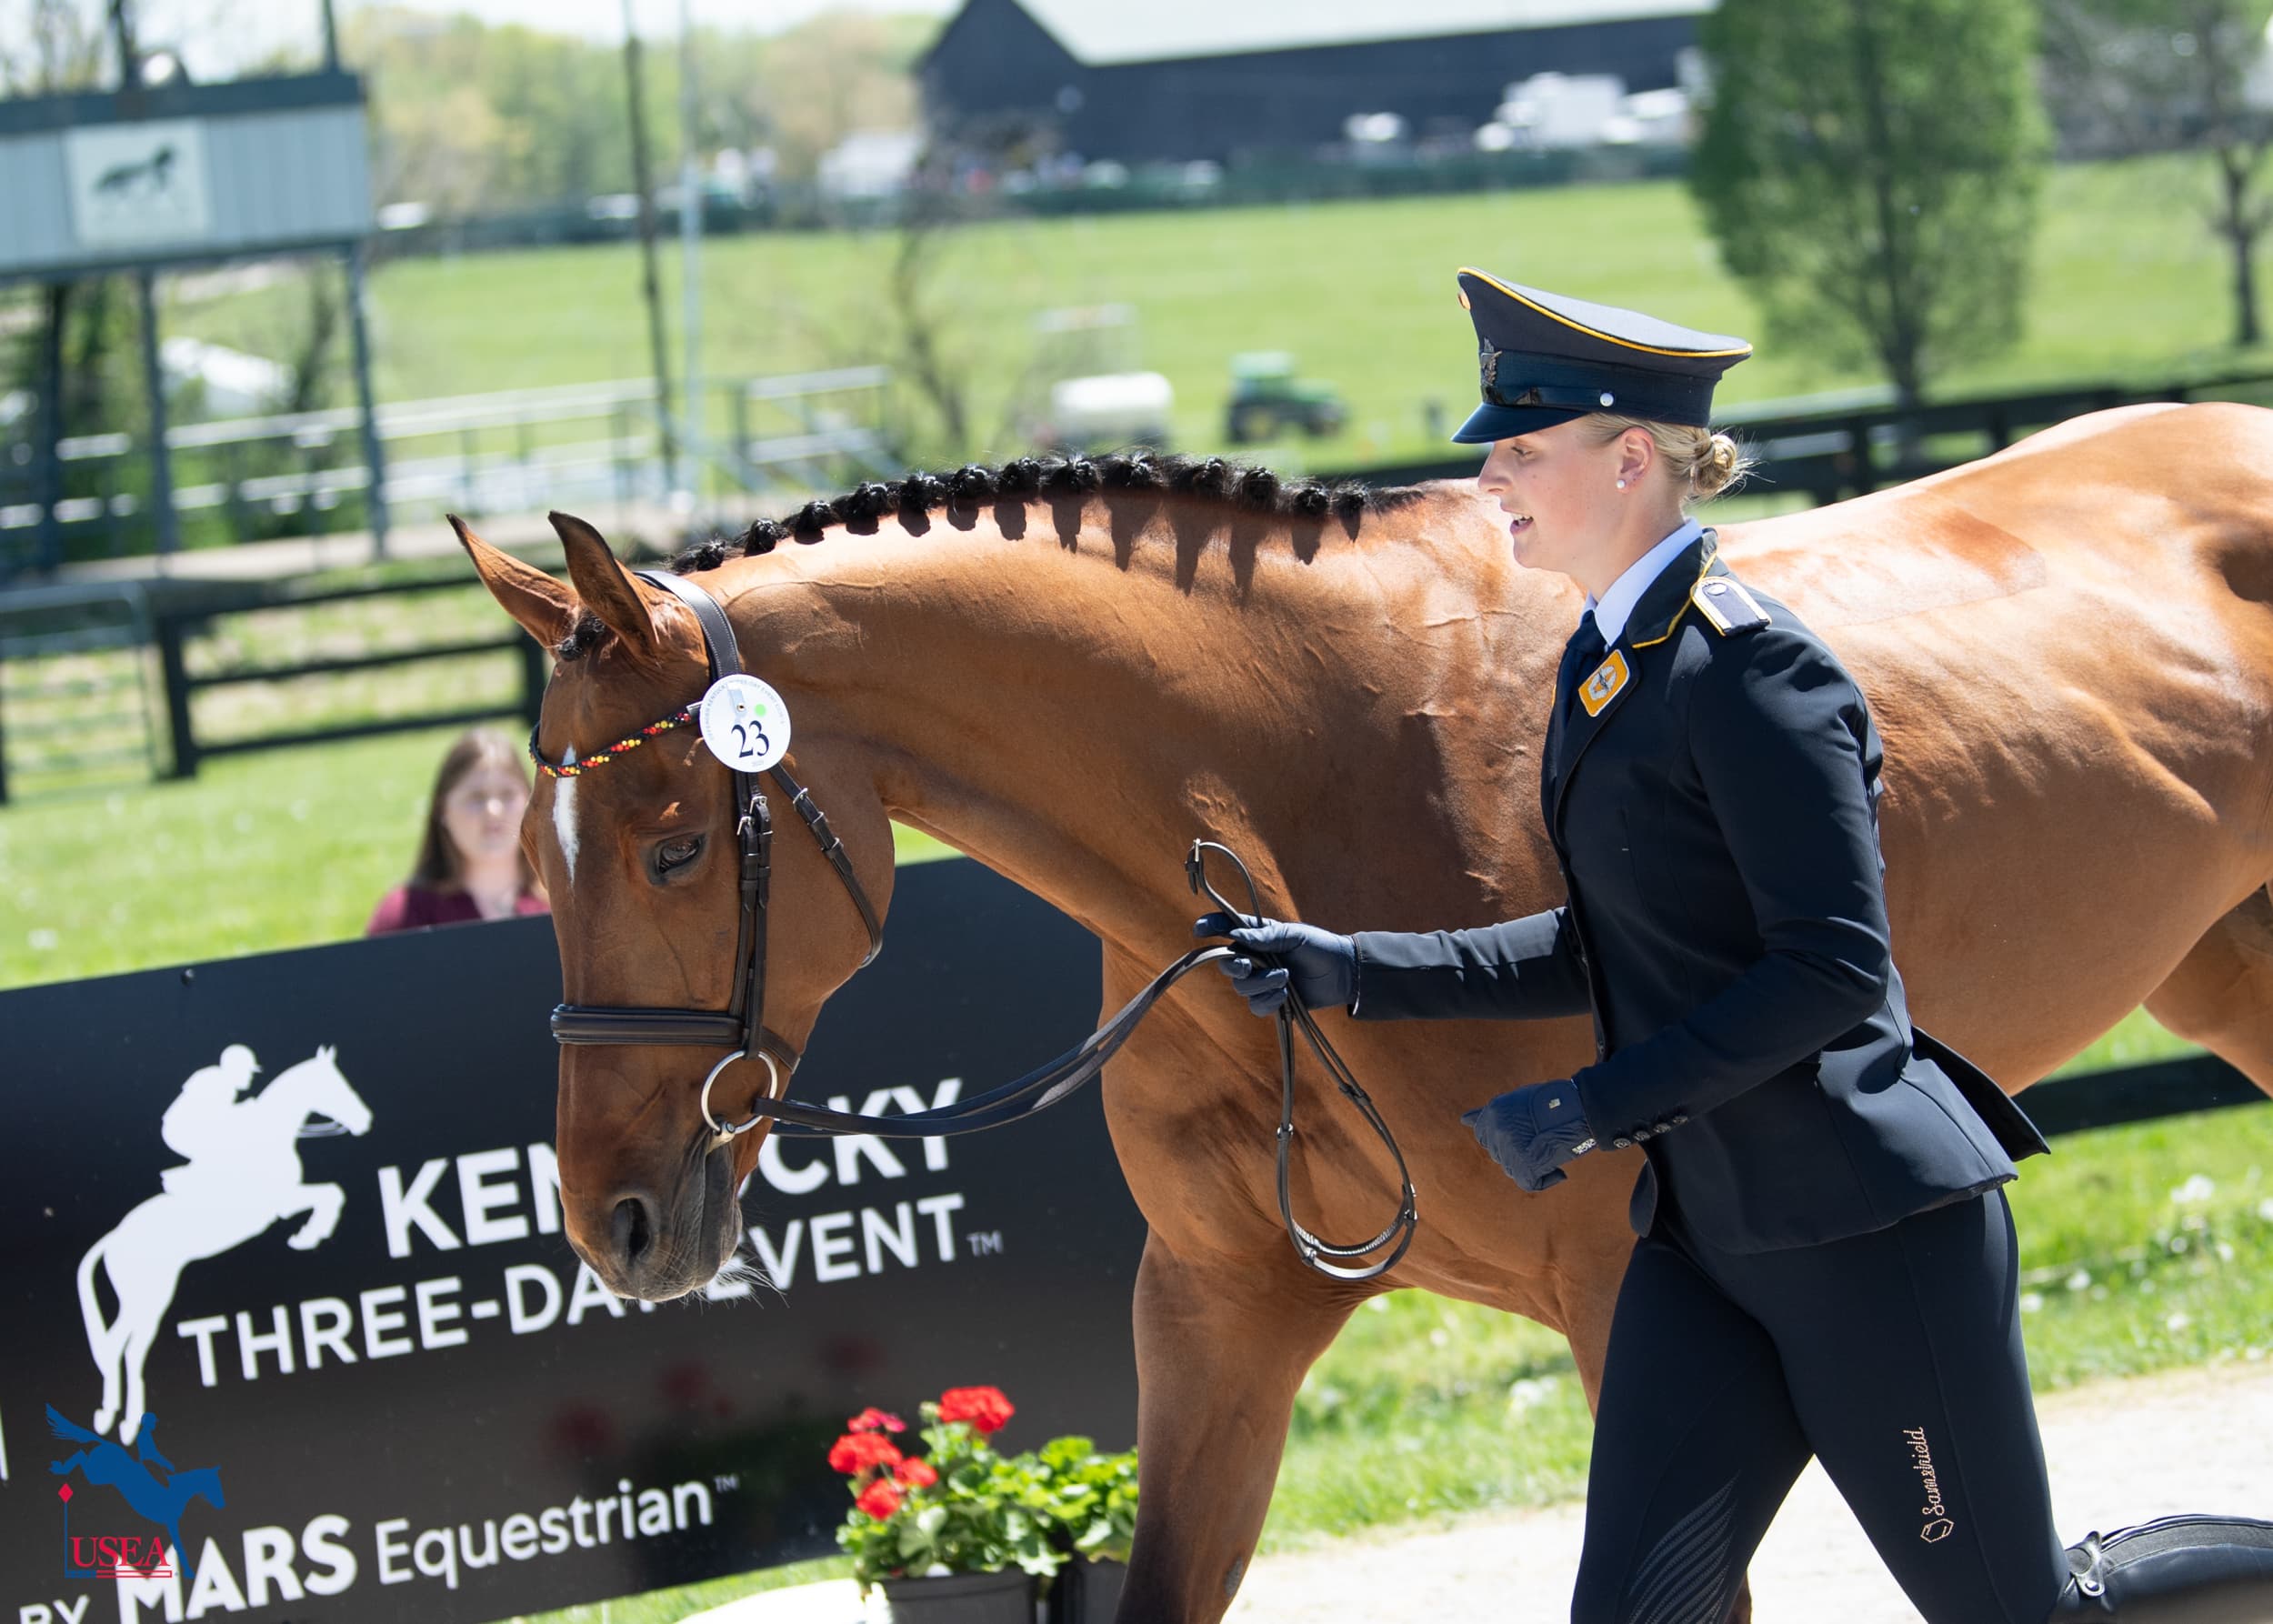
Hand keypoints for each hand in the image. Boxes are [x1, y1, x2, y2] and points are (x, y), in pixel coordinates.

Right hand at [1193, 912, 1356, 1016]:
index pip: (1227, 928)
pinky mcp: (1271, 1001)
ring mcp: (1261, 980)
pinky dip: (1268, 1001)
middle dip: (1235, 966)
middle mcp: (1254, 957)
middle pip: (1227, 965)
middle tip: (1248, 966)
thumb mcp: (1295, 935)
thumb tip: (1235, 936)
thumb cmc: (1320, 947)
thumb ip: (1265, 936)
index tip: (1199, 930)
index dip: (1211, 927)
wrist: (1343, 974)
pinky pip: (1255, 1006)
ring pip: (1241, 988)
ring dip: (1261, 984)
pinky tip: (1285, 995)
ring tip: (1285, 978)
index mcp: (1258, 935)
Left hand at [1461, 1079, 1596, 1191]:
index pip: (1483, 1135)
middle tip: (1540, 1142)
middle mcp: (1497, 1130)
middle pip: (1499, 1154)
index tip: (1521, 1137)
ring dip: (1531, 1165)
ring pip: (1512, 1169)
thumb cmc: (1553, 1102)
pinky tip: (1558, 1169)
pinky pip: (1529, 1182)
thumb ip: (1489, 1113)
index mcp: (1493, 1112)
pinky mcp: (1526, 1163)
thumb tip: (1463, 1120)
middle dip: (1517, 1152)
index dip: (1503, 1139)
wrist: (1579, 1107)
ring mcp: (1510, 1147)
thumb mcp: (1516, 1099)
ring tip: (1550, 1151)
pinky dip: (1545, 1179)